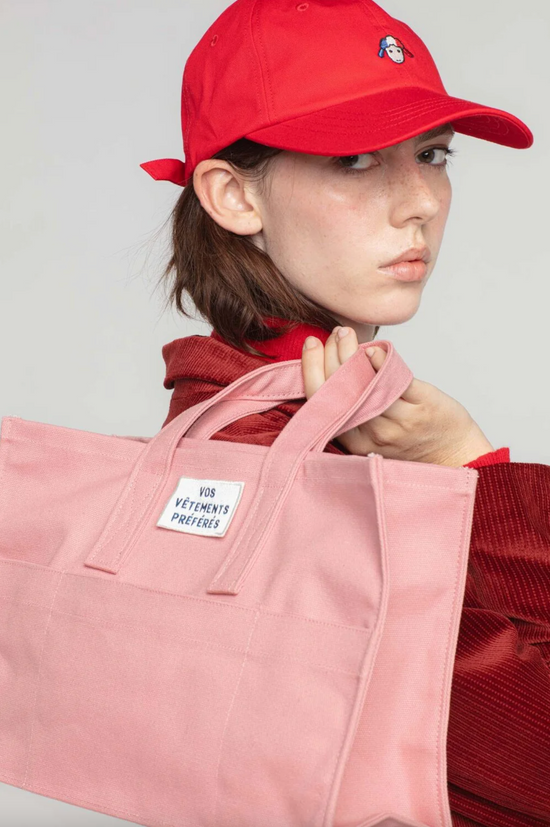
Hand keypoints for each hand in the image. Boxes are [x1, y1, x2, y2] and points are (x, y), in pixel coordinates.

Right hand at [301, 326, 494, 466]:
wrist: (453, 456)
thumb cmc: (410, 442)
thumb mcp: (370, 435)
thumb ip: (351, 408)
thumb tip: (331, 363)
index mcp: (354, 440)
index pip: (322, 402)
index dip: (311, 370)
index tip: (311, 344)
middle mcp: (374, 433)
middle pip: (341, 390)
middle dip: (331, 355)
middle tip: (334, 333)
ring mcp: (399, 421)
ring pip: (366, 384)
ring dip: (352, 353)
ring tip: (347, 335)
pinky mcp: (423, 407)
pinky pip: (397, 382)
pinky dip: (382, 363)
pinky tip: (374, 350)